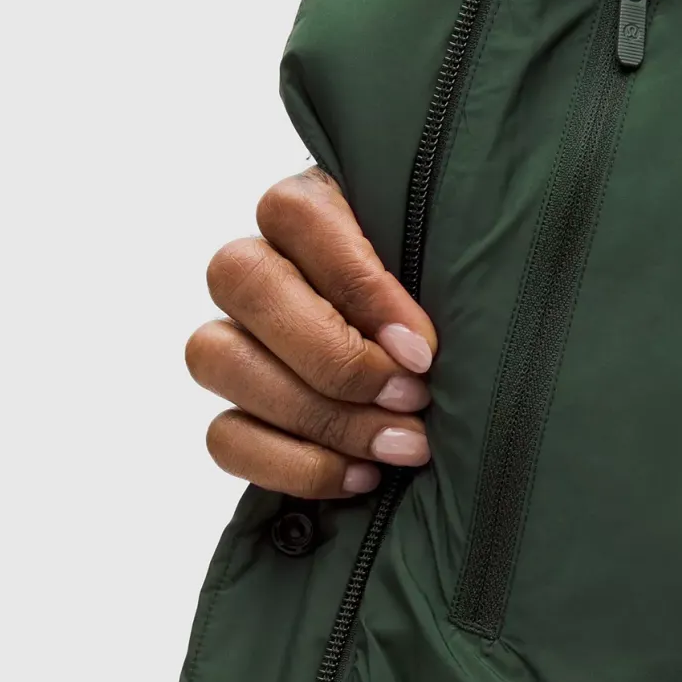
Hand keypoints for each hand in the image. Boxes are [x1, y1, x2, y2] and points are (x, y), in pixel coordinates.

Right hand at [186, 167, 438, 498]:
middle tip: (412, 397)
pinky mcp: (233, 407)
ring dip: (317, 415)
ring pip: (217, 357)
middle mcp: (258, 262)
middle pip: (244, 281)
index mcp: (312, 205)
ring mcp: (233, 334)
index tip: (422, 348)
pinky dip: (294, 466)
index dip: (357, 286)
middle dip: (334, 356)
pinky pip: (224, 437)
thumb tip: (427, 344)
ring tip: (402, 445)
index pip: (296, 215)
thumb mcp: (463, 272)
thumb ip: (450, 274)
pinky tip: (362, 475)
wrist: (456, 376)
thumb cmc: (464, 304)